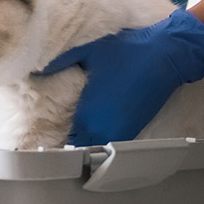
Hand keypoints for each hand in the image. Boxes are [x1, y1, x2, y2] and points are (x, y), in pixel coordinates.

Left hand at [41, 8, 203, 145]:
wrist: (168, 54)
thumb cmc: (127, 51)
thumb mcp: (87, 52)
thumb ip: (60, 61)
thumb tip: (36, 67)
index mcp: (90, 114)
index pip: (67, 147)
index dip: (53, 150)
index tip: (40, 149)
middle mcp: (105, 128)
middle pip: (82, 152)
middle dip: (68, 151)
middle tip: (50, 147)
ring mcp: (123, 130)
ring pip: (98, 149)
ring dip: (86, 147)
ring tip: (70, 142)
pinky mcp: (135, 127)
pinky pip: (113, 142)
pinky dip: (101, 140)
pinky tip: (92, 132)